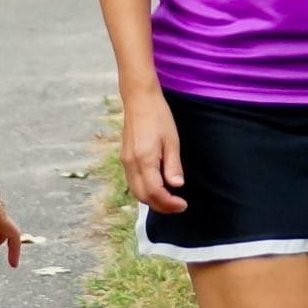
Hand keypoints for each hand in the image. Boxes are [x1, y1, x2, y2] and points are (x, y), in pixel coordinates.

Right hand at [120, 88, 187, 213]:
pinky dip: (144, 191)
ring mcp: (125, 161)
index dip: (169, 203)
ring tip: (169, 199)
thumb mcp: (172, 141)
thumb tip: (177, 185)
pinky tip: (158, 187)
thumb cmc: (158, 117)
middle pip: (143, 196)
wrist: (139, 100)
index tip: (183, 205)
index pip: (155, 192)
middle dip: (160, 206)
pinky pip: (133, 182)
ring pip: (136, 191)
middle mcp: (131, 163)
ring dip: (152, 200)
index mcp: (144, 159)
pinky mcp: (125, 158)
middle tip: (178, 206)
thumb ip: (173, 165)